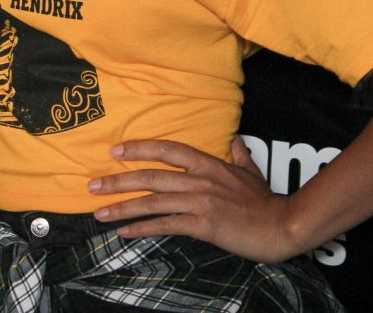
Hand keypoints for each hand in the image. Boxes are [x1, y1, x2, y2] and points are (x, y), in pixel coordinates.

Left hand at [87, 136, 292, 263]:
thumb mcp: (251, 170)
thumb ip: (239, 154)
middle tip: (92, 186)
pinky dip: (142, 229)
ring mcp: (200, 201)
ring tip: (99, 212)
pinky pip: (165, 224)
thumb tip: (234, 140)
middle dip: (119, 181)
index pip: (168, 149)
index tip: (116, 151)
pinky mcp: (202, 224)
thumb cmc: (264, 200)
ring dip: (123, 207)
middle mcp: (199, 179)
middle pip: (152, 176)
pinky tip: (125, 232)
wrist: (280, 225)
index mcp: (208, 163)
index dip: (140, 149)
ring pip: (153, 201)